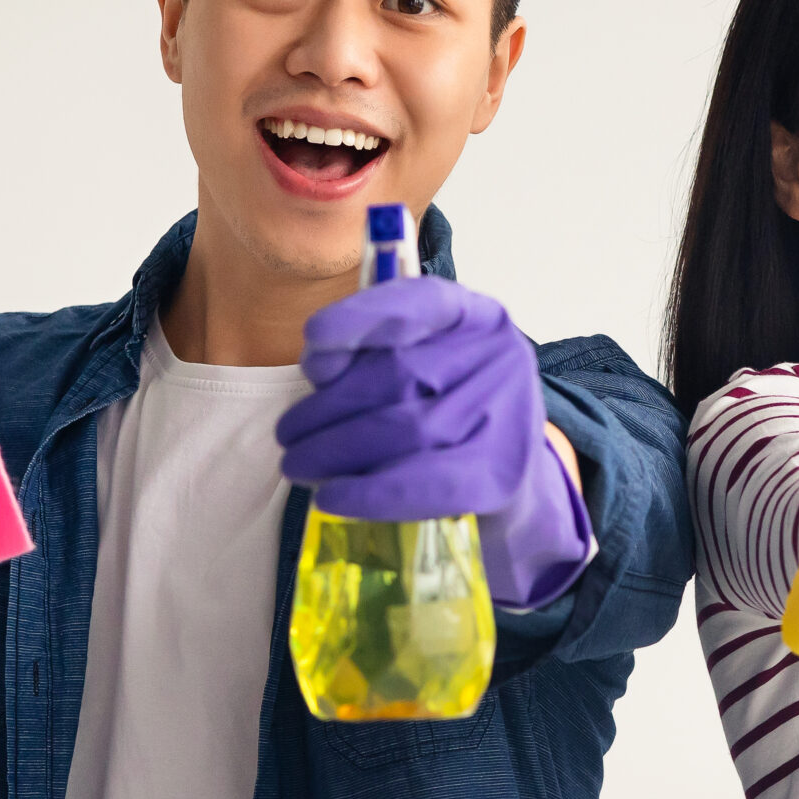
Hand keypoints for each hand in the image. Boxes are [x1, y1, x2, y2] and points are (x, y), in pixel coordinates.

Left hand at [277, 279, 590, 609]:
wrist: (511, 479)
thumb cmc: (449, 411)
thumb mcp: (420, 364)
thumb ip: (371, 354)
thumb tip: (319, 367)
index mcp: (476, 316)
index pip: (419, 302)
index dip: (363, 316)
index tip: (314, 337)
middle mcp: (500, 356)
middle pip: (399, 373)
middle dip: (328, 407)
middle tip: (287, 434)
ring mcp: (508, 416)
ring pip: (404, 428)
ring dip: (335, 451)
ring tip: (298, 464)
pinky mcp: (501, 474)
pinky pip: (424, 482)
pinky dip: (370, 492)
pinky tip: (332, 496)